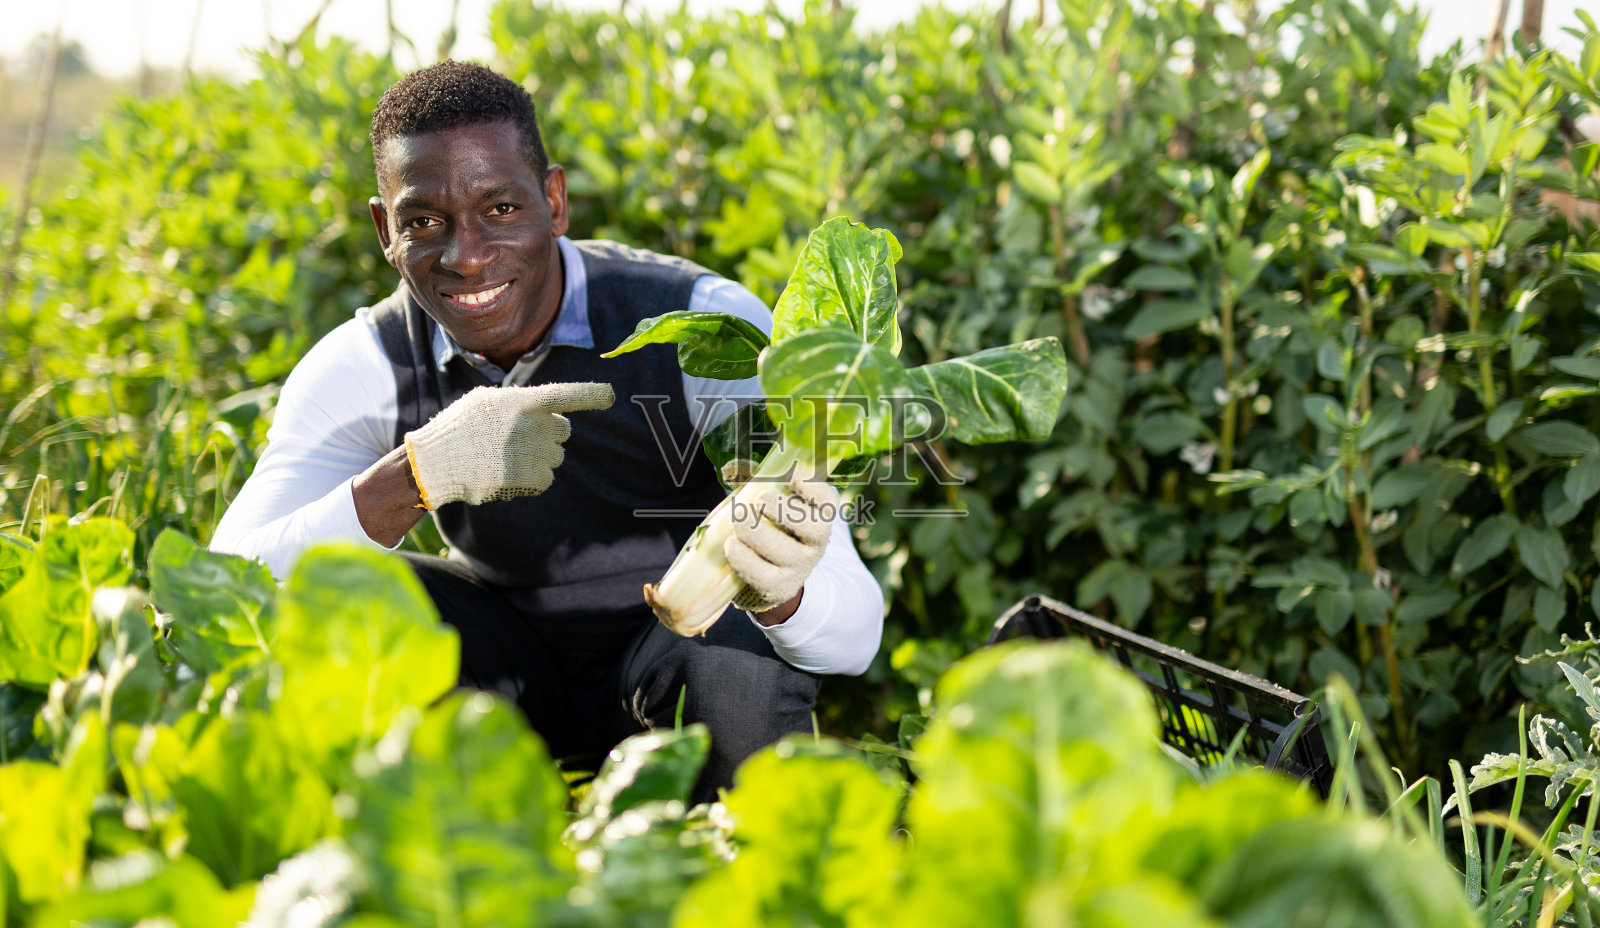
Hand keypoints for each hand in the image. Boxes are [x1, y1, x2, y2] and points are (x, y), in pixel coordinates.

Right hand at [403, 382, 613, 507]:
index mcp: (522, 400)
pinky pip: (547, 478)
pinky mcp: (530, 477)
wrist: (437, 462)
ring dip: (539, 458)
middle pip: (563, 430)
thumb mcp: (485, 400)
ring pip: (555, 456)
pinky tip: (509, 474)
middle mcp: (533, 424)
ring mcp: (533, 452)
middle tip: (518, 439)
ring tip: (506, 457)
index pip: (566, 394)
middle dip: (548, 435)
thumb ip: (518, 400)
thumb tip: (542, 407)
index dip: (592, 395)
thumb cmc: (458, 428)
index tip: (611, 394)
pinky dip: (533, 479)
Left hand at [724, 472, 836, 613]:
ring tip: (738, 518)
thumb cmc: (773, 525)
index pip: (827, 500)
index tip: (793, 474)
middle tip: (759, 499)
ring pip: (785, 552)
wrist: (776, 572)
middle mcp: (817, 541)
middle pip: (811, 527)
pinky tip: (731, 545)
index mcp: (820, 514)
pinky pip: (763, 575)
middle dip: (783, 511)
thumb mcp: (774, 501)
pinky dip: (745, 560)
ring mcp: (800, 566)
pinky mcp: (779, 586)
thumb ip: (760, 480)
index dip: (812, 487)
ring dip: (758, 533)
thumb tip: (731, 465)